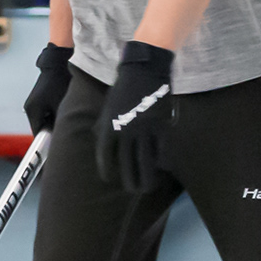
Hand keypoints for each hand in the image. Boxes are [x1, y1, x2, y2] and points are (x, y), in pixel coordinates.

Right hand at [23, 43, 73, 134]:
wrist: (58, 64)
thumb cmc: (61, 84)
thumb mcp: (62, 106)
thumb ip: (59, 122)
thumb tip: (60, 134)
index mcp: (33, 111)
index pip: (37, 132)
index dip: (47, 140)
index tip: (56, 143)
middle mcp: (30, 107)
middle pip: (40, 126)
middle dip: (51, 129)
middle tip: (64, 129)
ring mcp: (33, 102)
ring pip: (43, 119)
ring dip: (52, 120)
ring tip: (64, 114)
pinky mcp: (38, 98)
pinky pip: (44, 111)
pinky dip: (52, 113)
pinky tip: (61, 107)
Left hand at [94, 41, 174, 193]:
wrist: (144, 70)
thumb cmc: (123, 88)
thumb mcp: (108, 107)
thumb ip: (104, 125)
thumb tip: (100, 140)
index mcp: (109, 127)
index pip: (105, 155)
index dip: (106, 169)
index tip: (109, 178)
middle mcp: (125, 132)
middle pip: (127, 163)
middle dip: (129, 180)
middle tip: (132, 190)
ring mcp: (144, 131)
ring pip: (146, 161)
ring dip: (147, 177)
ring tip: (147, 187)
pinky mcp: (160, 126)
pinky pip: (160, 148)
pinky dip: (160, 159)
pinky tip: (160, 166)